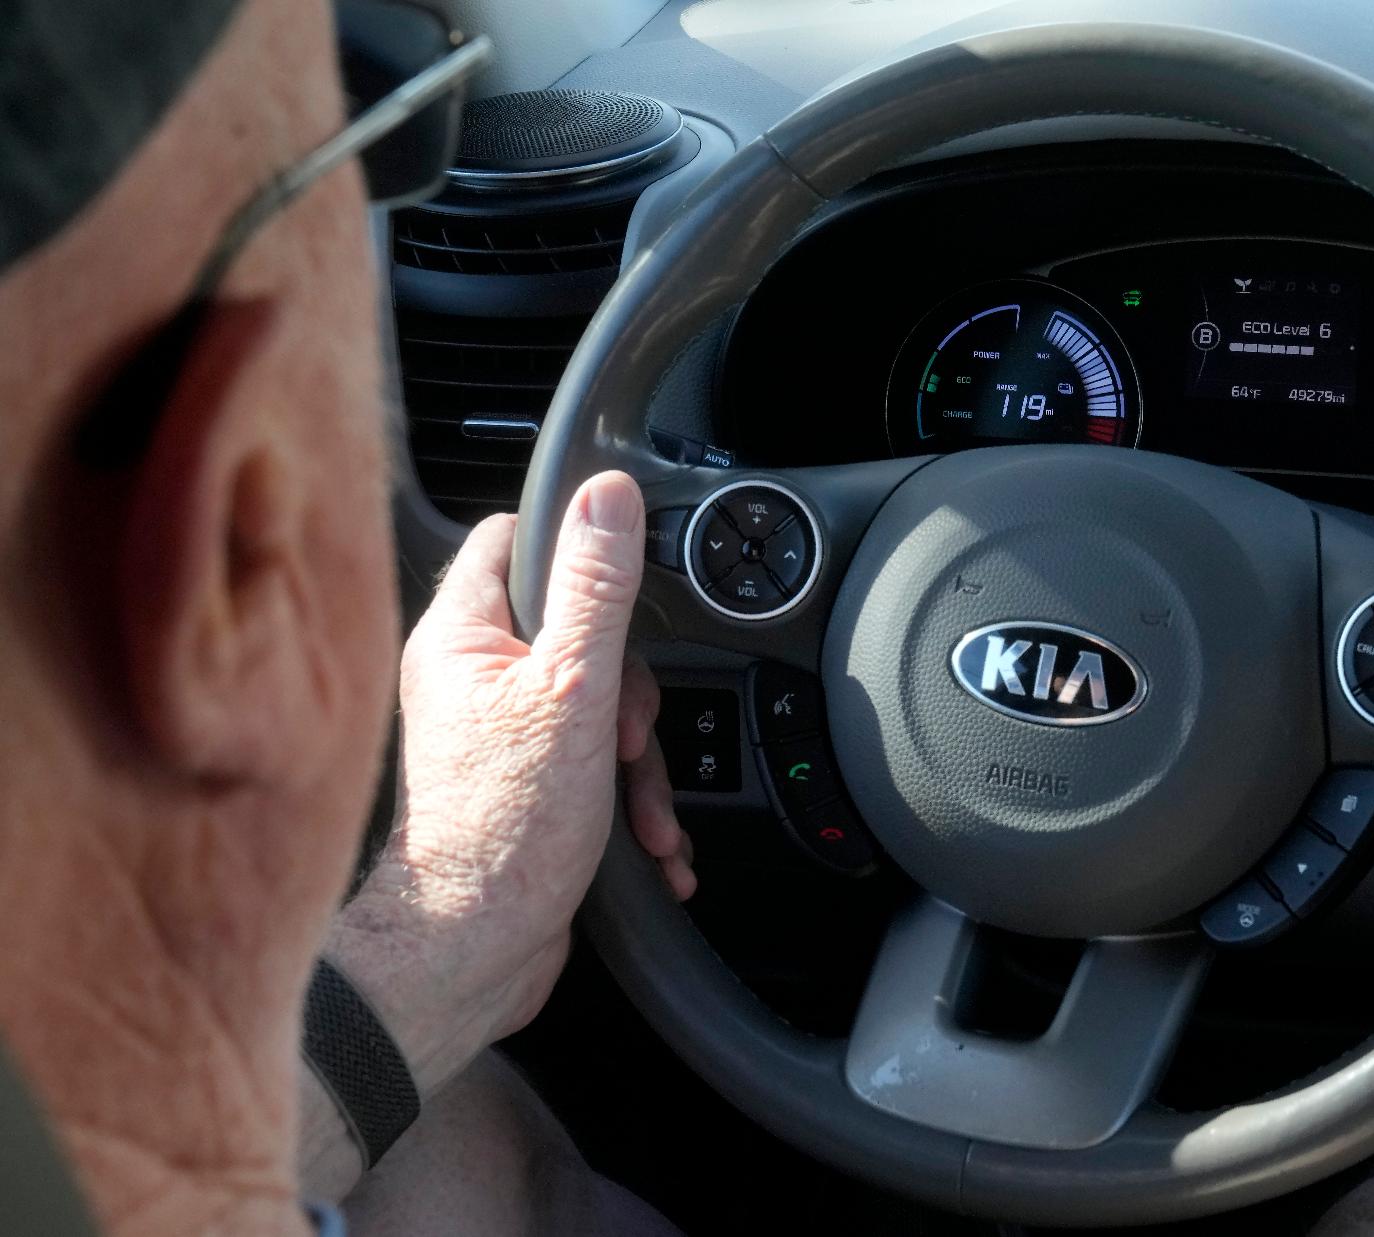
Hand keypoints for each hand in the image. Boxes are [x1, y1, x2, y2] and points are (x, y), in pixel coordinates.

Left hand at [317, 472, 692, 1124]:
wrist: (471, 953)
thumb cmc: (504, 831)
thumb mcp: (573, 690)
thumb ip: (594, 589)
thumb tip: (607, 498)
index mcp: (462, 637)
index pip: (512, 538)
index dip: (576, 547)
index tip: (625, 578)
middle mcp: (470, 680)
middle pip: (576, 631)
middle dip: (633, 685)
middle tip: (630, 726)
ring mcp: (496, 737)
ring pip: (597, 708)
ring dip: (641, 761)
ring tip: (641, 806)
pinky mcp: (525, 789)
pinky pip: (594, 768)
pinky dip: (630, 803)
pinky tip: (649, 843)